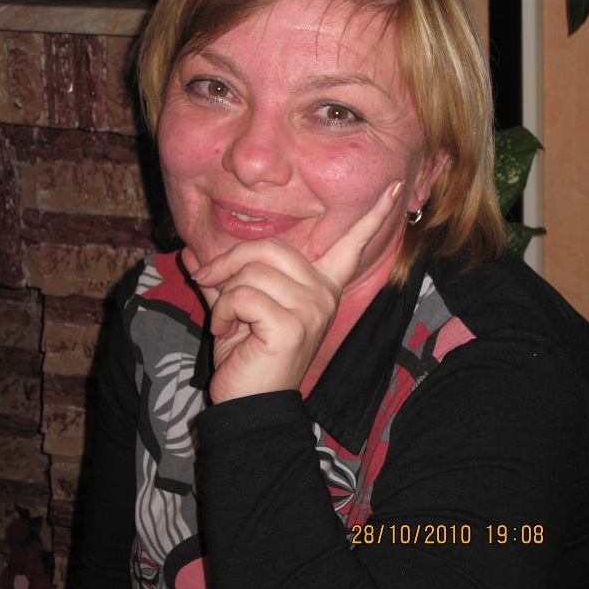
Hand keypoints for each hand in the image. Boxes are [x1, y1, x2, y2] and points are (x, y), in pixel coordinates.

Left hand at [182, 181, 402, 403]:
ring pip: (252, 271)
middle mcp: (324, 293)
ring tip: (226, 323)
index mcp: (321, 285)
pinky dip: (221, 312)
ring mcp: (312, 308)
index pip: (352, 245)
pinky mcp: (292, 324)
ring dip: (223, 296)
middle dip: (228, 261)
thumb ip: (224, 279)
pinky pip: (242, 295)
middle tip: (207, 281)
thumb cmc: (248, 356)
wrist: (249, 405)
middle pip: (269, 247)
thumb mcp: (236, 308)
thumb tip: (192, 255)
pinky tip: (226, 333)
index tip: (396, 183)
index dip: (373, 215)